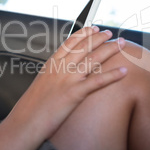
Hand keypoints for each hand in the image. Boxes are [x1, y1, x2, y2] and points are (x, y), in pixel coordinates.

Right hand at [11, 26, 126, 141]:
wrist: (26, 120)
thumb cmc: (32, 105)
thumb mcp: (41, 82)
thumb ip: (53, 73)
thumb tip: (61, 70)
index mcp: (51, 64)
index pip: (70, 43)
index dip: (84, 34)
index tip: (94, 28)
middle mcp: (60, 68)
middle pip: (84, 47)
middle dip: (100, 38)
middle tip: (111, 33)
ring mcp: (68, 79)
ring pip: (93, 59)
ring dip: (110, 49)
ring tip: (121, 44)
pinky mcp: (74, 93)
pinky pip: (97, 81)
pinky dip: (112, 75)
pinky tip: (123, 70)